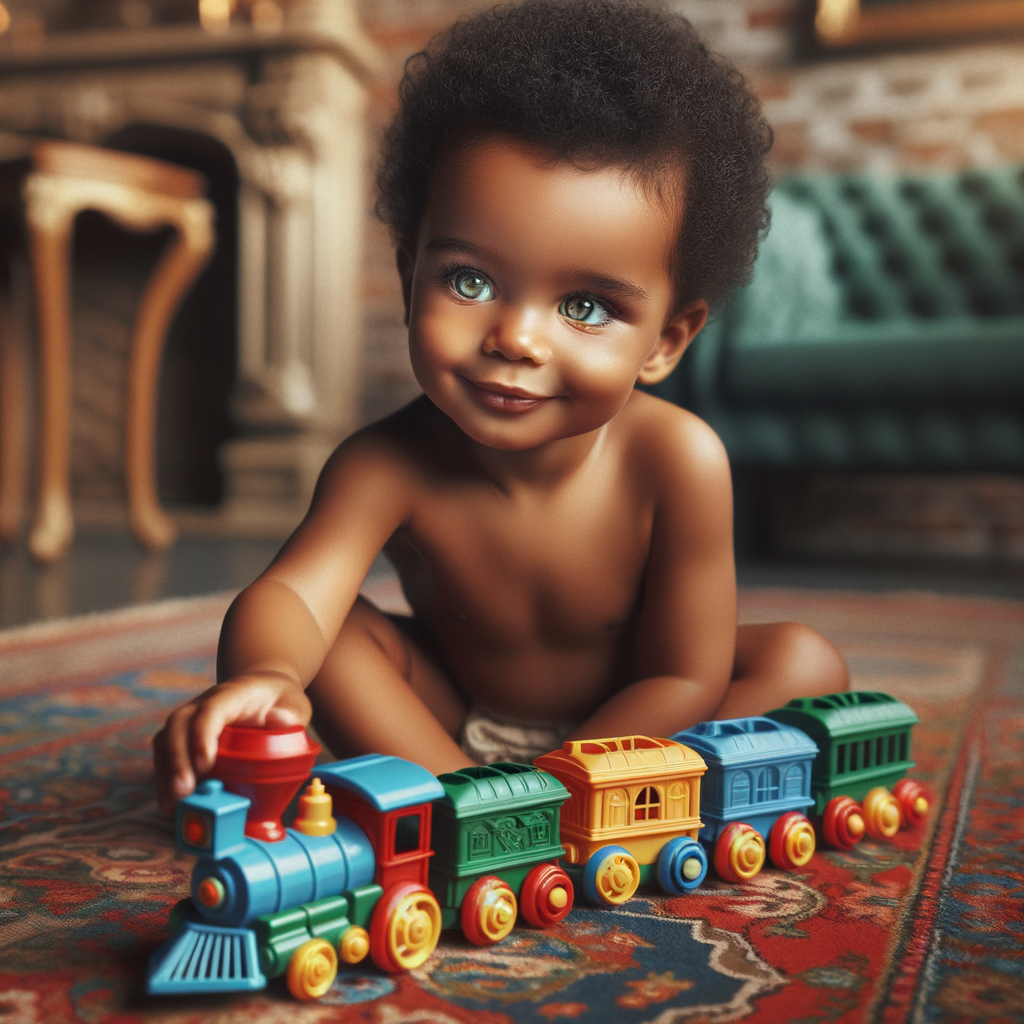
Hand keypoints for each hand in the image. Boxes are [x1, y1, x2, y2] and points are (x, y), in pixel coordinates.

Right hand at [152, 672, 311, 816]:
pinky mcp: (184, 738)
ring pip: (166, 741)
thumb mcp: (294, 701)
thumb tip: (281, 722)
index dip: (203, 735)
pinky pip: (166, 756)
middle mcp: (203, 704)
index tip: (205, 764)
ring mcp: (190, 720)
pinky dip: (165, 780)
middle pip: (179, 725)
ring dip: (166, 774)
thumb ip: (292, 713)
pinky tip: (171, 806)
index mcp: (232, 694)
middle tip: (183, 792)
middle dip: (177, 759)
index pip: (212, 709)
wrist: (262, 690)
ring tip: (172, 806)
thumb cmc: (279, 700)